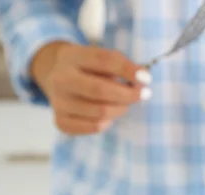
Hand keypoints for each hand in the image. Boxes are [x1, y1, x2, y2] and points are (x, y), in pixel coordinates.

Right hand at [30, 42, 151, 134]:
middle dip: (128, 94)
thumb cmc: (89, 68)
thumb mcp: (100, 57)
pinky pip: (94, 127)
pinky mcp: (61, 121)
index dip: (128, 70)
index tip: (146, 78)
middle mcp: (61, 79)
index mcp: (73, 57)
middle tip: (144, 94)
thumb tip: (142, 78)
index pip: (104, 61)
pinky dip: (108, 122)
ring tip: (124, 104)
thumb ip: (120, 65)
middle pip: (100, 90)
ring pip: (101, 112)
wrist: (57, 79)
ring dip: (121, 109)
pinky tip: (108, 115)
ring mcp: (59, 102)